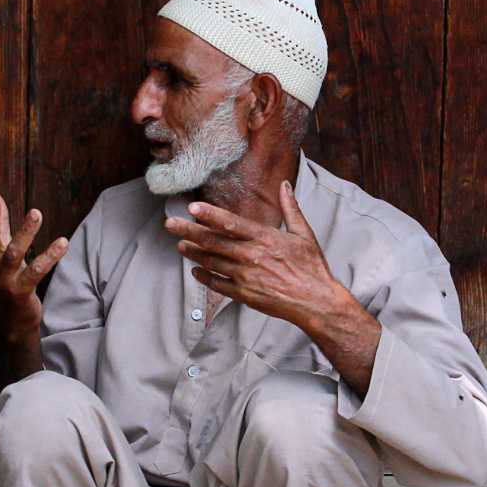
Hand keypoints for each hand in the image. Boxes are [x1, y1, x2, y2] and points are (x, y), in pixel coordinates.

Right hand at [0, 191, 68, 339]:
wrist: (12, 318)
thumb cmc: (8, 277)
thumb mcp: (2, 249)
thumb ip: (0, 222)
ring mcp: (6, 279)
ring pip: (14, 253)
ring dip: (25, 233)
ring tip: (36, 212)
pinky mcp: (21, 290)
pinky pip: (36, 271)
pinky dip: (50, 256)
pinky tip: (62, 242)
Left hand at [164, 180, 347, 332]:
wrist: (316, 301)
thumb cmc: (311, 267)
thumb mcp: (304, 234)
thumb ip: (291, 209)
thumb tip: (284, 185)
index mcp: (266, 238)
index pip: (231, 223)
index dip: (210, 215)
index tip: (192, 208)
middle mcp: (251, 256)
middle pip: (213, 242)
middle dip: (189, 232)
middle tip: (170, 225)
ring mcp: (245, 277)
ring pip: (212, 262)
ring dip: (193, 253)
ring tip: (180, 245)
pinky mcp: (244, 294)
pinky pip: (218, 284)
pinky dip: (205, 277)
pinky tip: (196, 270)